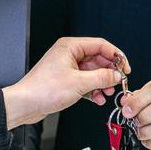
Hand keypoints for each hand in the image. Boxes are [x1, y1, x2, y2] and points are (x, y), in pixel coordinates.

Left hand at [2, 37, 129, 129]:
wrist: (25, 104)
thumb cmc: (42, 90)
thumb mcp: (79, 83)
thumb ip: (102, 77)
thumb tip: (117, 75)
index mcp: (70, 47)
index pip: (101, 45)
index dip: (116, 56)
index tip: (125, 67)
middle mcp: (68, 54)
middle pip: (97, 58)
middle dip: (109, 72)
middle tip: (118, 82)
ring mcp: (67, 67)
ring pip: (92, 71)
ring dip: (102, 82)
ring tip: (108, 93)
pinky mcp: (65, 80)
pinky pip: (85, 81)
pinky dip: (93, 89)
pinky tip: (97, 98)